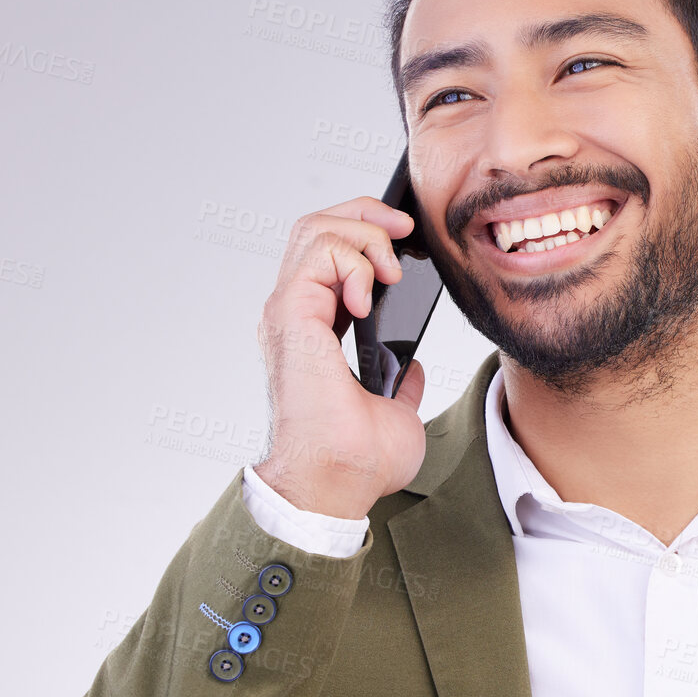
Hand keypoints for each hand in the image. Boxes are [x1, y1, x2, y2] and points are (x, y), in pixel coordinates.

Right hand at [253, 195, 428, 518]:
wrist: (340, 482)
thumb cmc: (359, 460)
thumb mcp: (395, 409)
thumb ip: (398, 382)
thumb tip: (408, 368)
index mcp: (315, 333)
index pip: (328, 255)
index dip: (367, 234)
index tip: (408, 241)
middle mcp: (295, 316)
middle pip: (317, 228)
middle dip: (366, 214)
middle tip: (405, 227)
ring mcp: (289, 313)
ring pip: (315, 229)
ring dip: (365, 235)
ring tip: (392, 269)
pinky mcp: (290, 316)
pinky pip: (319, 253)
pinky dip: (354, 260)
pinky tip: (373, 294)